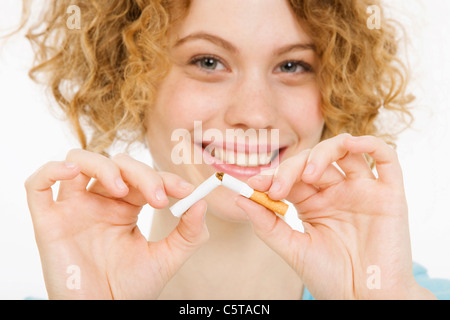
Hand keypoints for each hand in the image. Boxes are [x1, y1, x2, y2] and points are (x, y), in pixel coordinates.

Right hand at [25, 149, 208, 298]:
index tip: (185, 191)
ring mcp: (73, 209)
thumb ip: (189, 232)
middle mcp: (99, 202)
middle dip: (141, 174)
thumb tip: (200, 201)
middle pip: (116, 163)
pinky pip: (38, 184)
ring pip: (79, 161)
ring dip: (103, 166)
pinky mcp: (49, 222)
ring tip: (121, 190)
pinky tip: (73, 173)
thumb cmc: (132, 288)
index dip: (164, 177)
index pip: (143, 176)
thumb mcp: (168, 258)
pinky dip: (53, 170)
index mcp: (125, 206)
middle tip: (158, 198)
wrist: (106, 314)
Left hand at [237, 134, 434, 299]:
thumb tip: (240, 198)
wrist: (364, 300)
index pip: (291, 176)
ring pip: (344, 150)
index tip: (253, 184)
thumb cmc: (330, 277)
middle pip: (313, 160)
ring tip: (307, 174)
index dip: (272, 175)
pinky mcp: (389, 193)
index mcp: (314, 202)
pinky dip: (369, 143)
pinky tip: (351, 145)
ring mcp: (363, 190)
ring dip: (323, 152)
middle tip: (277, 188)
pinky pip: (385, 157)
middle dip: (291, 168)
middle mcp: (337, 192)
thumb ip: (266, 223)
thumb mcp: (292, 248)